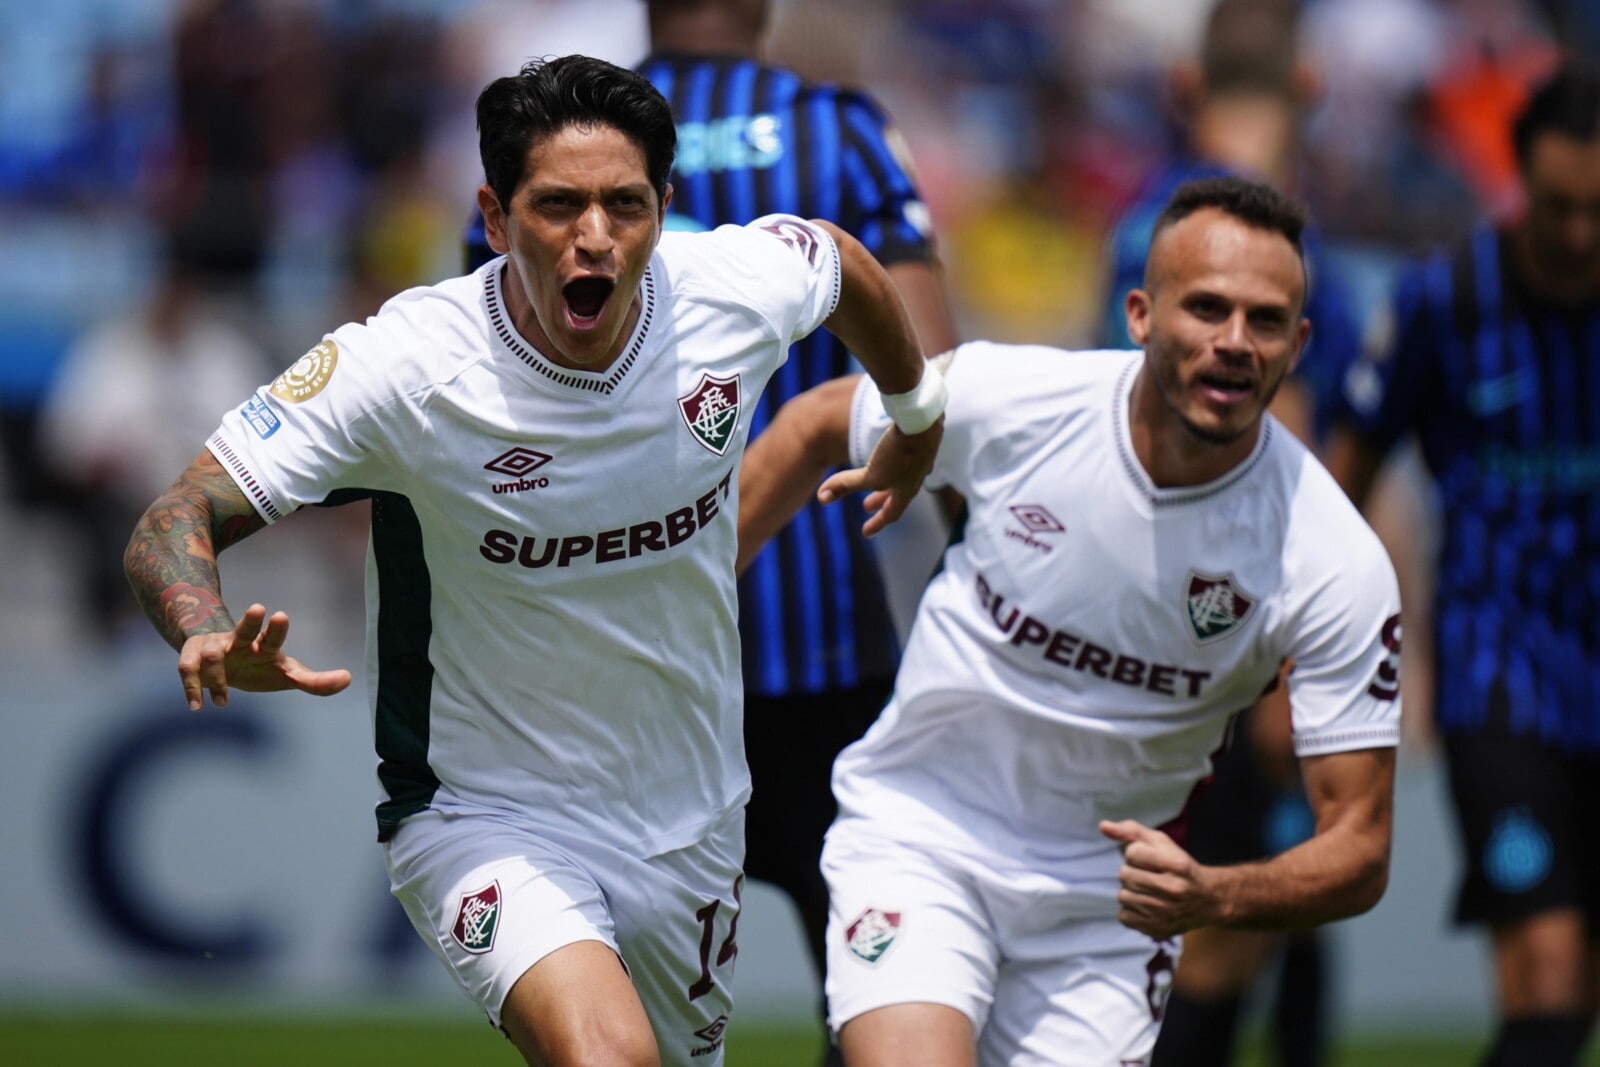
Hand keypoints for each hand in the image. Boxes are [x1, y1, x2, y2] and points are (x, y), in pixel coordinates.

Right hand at [177, 603, 352, 710]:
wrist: (220, 662)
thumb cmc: (260, 667)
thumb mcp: (287, 675)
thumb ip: (314, 681)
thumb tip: (349, 679)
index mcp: (265, 646)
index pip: (273, 636)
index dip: (277, 628)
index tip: (280, 615)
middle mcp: (240, 642)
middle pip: (245, 628)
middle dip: (251, 620)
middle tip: (259, 607)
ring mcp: (214, 648)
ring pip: (213, 654)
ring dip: (218, 678)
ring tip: (224, 703)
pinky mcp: (192, 658)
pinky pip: (188, 669)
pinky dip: (191, 688)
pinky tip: (197, 707)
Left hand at [817, 418, 942, 536]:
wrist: (923, 421)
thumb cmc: (899, 453)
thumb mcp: (871, 474)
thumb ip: (846, 485)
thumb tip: (821, 498)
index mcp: (907, 491)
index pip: (891, 513)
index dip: (877, 524)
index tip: (865, 532)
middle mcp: (916, 477)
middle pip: (897, 494)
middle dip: (880, 501)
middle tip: (865, 506)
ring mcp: (920, 458)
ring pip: (902, 474)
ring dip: (887, 481)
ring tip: (875, 477)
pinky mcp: (919, 440)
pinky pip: (906, 456)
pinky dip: (895, 461)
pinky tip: (889, 451)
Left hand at [1100, 819, 1217, 937]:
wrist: (1208, 899)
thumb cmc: (1179, 867)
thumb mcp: (1162, 843)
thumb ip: (1132, 831)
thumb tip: (1103, 826)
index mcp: (1177, 864)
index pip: (1132, 852)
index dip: (1136, 853)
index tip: (1150, 859)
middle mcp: (1173, 889)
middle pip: (1124, 875)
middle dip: (1131, 872)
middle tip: (1148, 876)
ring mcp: (1165, 912)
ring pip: (1122, 896)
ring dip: (1130, 891)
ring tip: (1148, 891)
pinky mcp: (1158, 929)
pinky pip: (1124, 917)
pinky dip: (1131, 910)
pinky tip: (1147, 905)